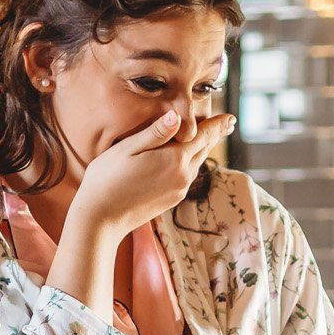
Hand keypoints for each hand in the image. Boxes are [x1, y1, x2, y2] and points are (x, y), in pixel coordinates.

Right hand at [65, 109, 235, 238]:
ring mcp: (179, 190)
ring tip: (209, 136)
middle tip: (228, 123)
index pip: (204, 136)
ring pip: (197, 163)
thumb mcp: (128, 149)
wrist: (100, 219)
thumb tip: (177, 115)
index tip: (232, 117)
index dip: (218, 124)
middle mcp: (183, 176)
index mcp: (175, 159)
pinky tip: (187, 158)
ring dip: (203, 148)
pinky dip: (192, 162)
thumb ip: (155, 133)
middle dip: (215, 134)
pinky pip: (188, 175)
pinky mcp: (172, 199)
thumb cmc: (107, 179)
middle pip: (204, 149)